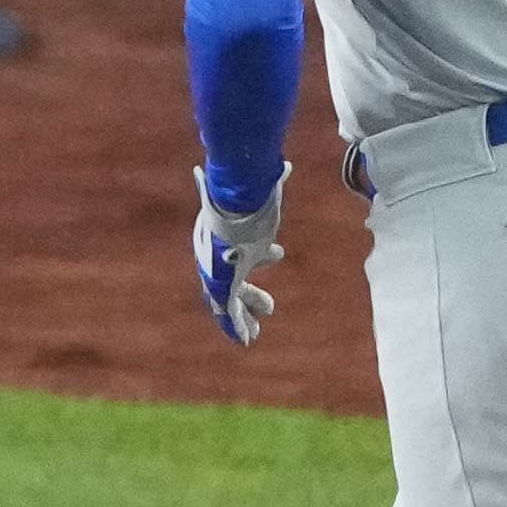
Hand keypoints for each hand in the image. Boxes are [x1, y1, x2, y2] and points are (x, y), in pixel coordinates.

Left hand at [191, 170, 287, 350]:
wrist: (233, 211)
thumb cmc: (248, 200)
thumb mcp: (264, 194)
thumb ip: (273, 182)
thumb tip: (285, 166)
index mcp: (226, 235)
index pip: (240, 251)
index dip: (260, 256)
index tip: (279, 253)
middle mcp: (220, 255)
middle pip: (235, 280)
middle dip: (252, 294)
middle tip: (271, 307)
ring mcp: (220, 271)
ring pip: (232, 300)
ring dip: (246, 314)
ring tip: (256, 332)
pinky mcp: (223, 286)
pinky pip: (229, 312)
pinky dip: (237, 327)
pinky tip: (245, 341)